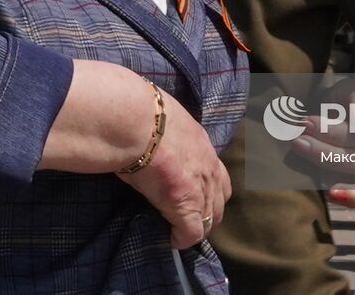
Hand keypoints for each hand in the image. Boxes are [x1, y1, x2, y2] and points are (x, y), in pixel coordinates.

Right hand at [119, 86, 230, 249]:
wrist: (135, 122)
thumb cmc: (141, 115)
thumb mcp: (164, 120)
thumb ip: (167, 134)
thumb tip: (153, 135)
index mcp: (202, 145)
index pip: (218, 175)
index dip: (206, 190)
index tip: (190, 195)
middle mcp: (209, 168)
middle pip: (219, 201)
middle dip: (206, 211)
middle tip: (187, 217)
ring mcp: (200, 188)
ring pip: (210, 219)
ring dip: (195, 226)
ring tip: (178, 229)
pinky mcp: (186, 206)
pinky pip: (191, 233)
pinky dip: (181, 239)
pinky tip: (170, 239)